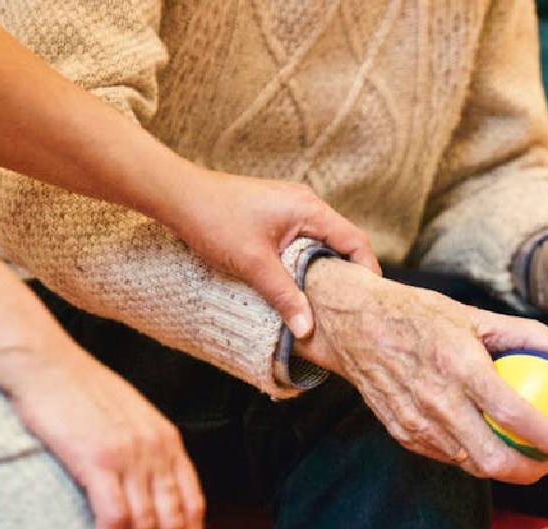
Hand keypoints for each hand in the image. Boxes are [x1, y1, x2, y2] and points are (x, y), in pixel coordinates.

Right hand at [8, 353, 203, 528]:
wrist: (50, 366)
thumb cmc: (84, 390)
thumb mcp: (132, 415)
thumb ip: (148, 447)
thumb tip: (153, 483)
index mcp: (166, 440)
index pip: (192, 502)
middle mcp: (154, 450)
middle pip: (173, 519)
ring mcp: (128, 456)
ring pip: (146, 523)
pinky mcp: (97, 461)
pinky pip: (114, 516)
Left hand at [169, 170, 380, 338]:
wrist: (179, 196)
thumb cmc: (215, 220)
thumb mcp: (253, 264)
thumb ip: (284, 296)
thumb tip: (307, 329)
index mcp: (309, 209)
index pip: (355, 240)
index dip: (367, 271)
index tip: (368, 302)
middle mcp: (305, 204)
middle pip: (341, 242)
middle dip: (347, 274)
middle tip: (349, 308)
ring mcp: (289, 207)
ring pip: (320, 242)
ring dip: (323, 269)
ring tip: (325, 302)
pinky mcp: (273, 214)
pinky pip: (301, 239)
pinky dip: (305, 261)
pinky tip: (296, 284)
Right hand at [294, 259, 547, 484]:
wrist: (353, 324)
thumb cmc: (415, 314)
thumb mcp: (472, 314)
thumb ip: (527, 335)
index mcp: (458, 365)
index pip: (514, 414)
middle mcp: (435, 399)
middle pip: (492, 458)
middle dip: (531, 470)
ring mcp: (414, 420)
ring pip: (469, 464)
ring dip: (503, 467)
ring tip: (522, 453)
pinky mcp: (401, 431)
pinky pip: (445, 455)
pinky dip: (470, 454)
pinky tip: (484, 440)